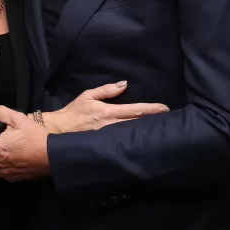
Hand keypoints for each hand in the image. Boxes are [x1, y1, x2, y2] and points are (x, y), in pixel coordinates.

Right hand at [43, 81, 168, 133]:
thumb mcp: (88, 95)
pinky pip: (124, 141)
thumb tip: (124, 84)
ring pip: (132, 133)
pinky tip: (143, 139)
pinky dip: (135, 138)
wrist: (59, 130)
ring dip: (146, 130)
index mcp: (107, 111)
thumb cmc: (74, 112)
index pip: (134, 109)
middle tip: (170, 119)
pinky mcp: (106, 145)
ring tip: (161, 128)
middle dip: (153, 121)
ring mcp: (109, 137)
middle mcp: (110, 125)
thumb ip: (107, 90)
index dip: (151, 109)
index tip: (165, 108)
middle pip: (137, 123)